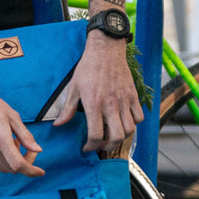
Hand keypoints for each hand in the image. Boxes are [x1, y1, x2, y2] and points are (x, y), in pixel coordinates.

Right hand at [0, 87, 44, 176]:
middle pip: (12, 169)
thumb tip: (38, 150)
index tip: (40, 172)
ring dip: (12, 161)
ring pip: (2, 167)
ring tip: (12, 143)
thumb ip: (26, 136)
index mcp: (0, 138)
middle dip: (24, 163)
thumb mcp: (13, 117)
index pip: (18, 164)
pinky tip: (0, 144)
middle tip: (27, 148)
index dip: (31, 171)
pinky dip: (1, 159)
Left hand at [53, 33, 142, 151]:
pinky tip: (123, 122)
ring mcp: (125, 101)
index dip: (91, 145)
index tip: (86, 147)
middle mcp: (112, 105)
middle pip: (117, 136)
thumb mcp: (73, 88)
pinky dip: (134, 124)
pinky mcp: (133, 96)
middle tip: (100, 145)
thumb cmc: (87, 69)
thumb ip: (68, 109)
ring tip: (111, 136)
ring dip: (121, 137)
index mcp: (94, 104)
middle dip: (108, 146)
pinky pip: (139, 117)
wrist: (105, 51)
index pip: (96, 134)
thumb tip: (58, 124)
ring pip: (130, 129)